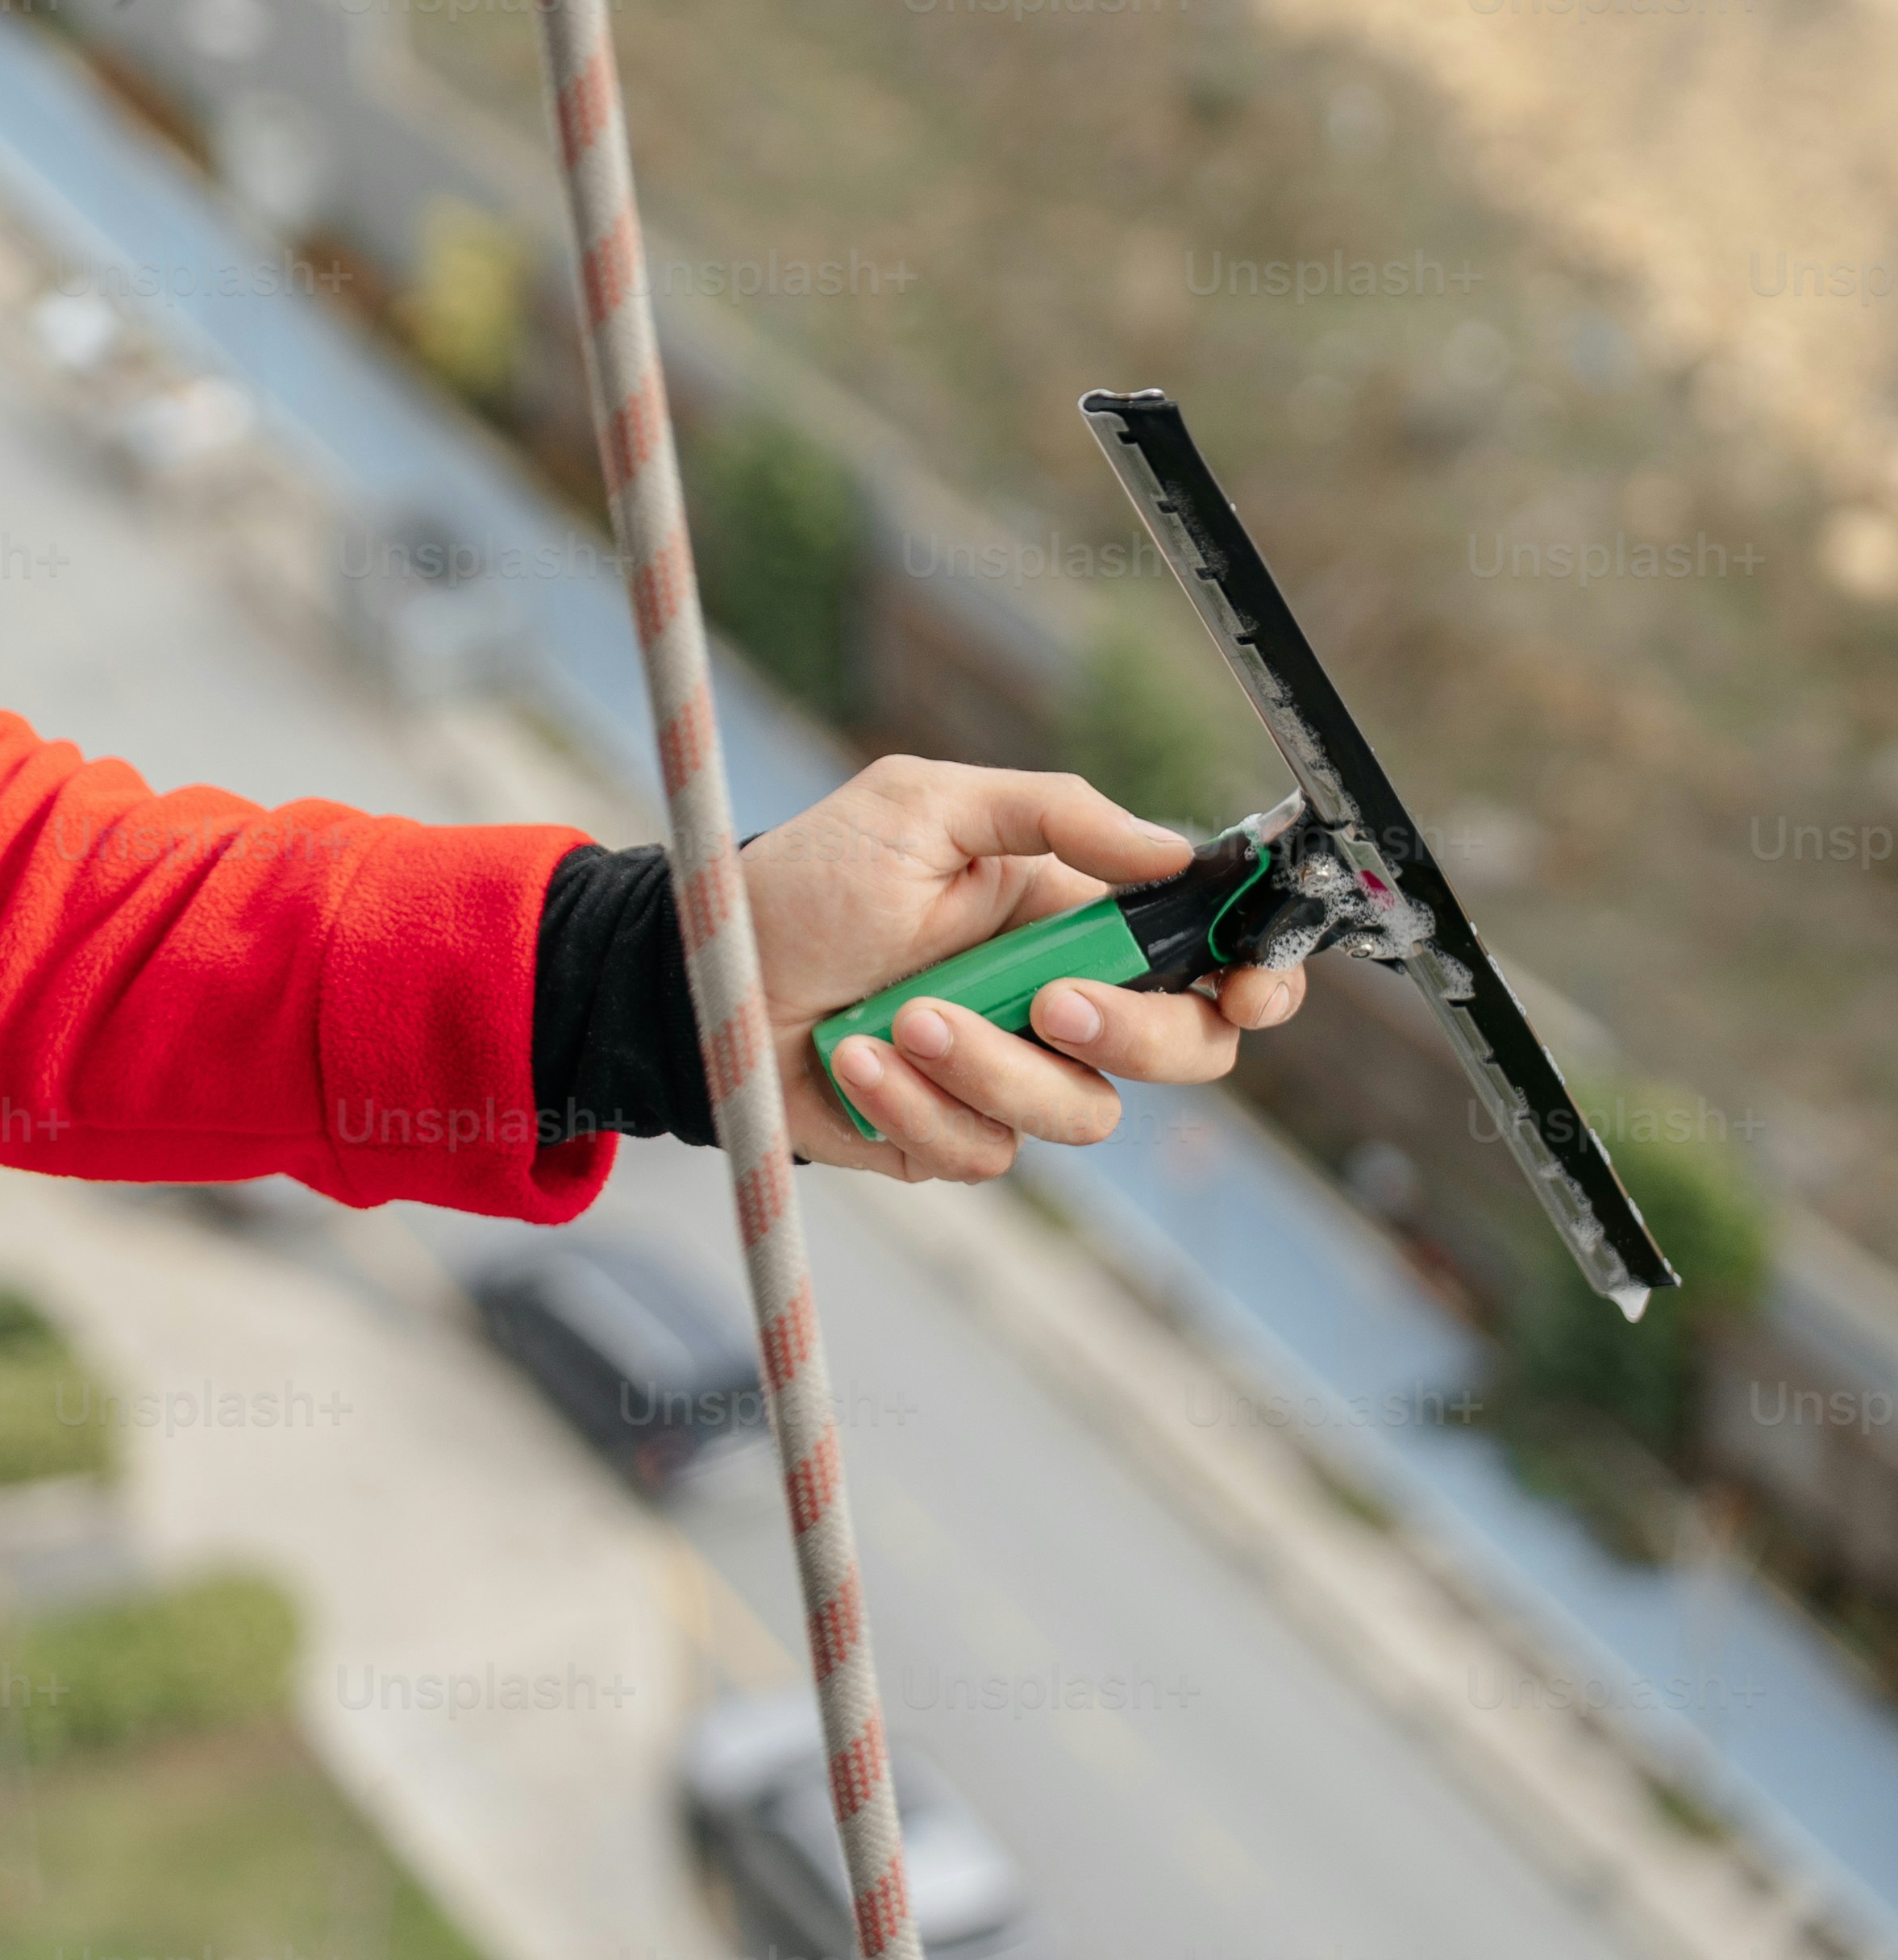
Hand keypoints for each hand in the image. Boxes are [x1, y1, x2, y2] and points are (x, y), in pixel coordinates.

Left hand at [734, 760, 1306, 1182]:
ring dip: (988, 1067)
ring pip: (1079, 1114)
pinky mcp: (946, 1136)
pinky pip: (979, 1152)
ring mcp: (1006, 1078)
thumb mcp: (921, 807)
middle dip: (1130, 1033)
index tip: (1247, 989)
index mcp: (1071, 921)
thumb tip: (1168, 849)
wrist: (706, 967)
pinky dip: (913, 1105)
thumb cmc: (809, 879)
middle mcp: (1057, 1007)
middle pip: (1181, 1052)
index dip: (1253, 982)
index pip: (1205, 962)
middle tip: (1044, 998)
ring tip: (897, 1017)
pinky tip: (851, 1059)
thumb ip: (1051, 813)